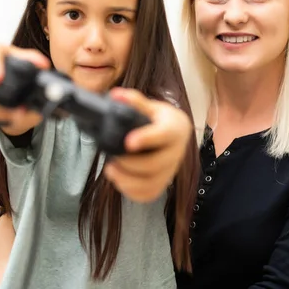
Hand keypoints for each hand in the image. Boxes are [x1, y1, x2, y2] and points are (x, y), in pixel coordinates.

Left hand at [103, 88, 192, 202]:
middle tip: (112, 158)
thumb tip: (116, 95)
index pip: (163, 135)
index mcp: (175, 128)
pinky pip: (149, 194)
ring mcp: (171, 170)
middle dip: (129, 164)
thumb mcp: (151, 106)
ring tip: (111, 170)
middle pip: (155, 164)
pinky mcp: (164, 183)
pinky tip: (120, 180)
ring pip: (151, 184)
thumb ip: (134, 100)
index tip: (128, 142)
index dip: (146, 139)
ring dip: (127, 181)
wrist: (175, 133)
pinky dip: (131, 192)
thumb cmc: (160, 119)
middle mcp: (177, 152)